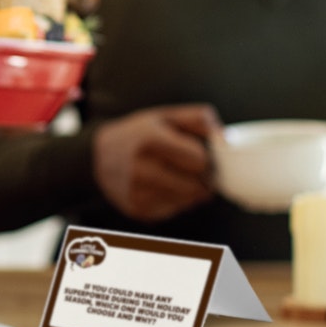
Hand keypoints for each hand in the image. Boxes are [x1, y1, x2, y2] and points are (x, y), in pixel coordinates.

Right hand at [92, 105, 218, 221]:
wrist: (99, 156)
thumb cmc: (139, 134)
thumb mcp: (166, 116)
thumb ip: (200, 120)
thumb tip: (226, 140)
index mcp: (150, 141)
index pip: (200, 161)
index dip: (207, 159)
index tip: (203, 156)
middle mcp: (141, 169)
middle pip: (196, 186)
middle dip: (203, 179)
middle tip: (196, 170)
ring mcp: (137, 192)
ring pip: (188, 201)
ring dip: (192, 191)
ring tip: (179, 177)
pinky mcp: (137, 209)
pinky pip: (174, 211)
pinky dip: (176, 201)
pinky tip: (164, 187)